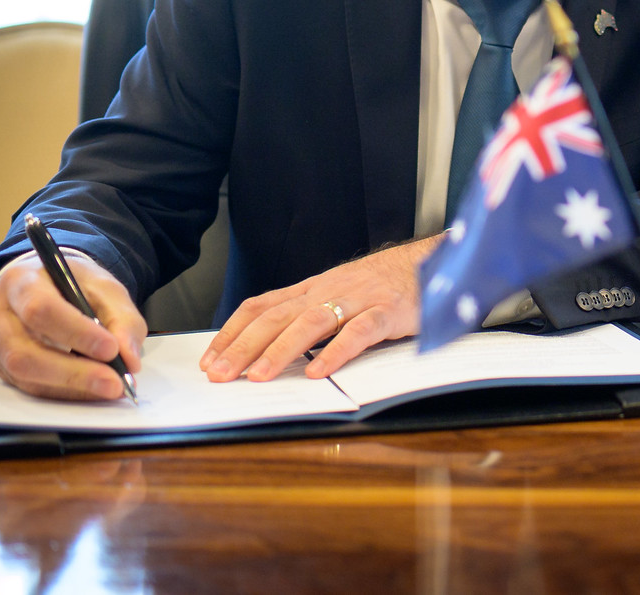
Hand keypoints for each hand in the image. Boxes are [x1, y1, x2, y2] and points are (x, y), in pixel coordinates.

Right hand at [0, 251, 146, 400]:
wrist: (46, 283)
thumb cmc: (73, 283)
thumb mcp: (105, 287)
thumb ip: (122, 319)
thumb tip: (128, 359)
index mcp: (20, 281)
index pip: (40, 310)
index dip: (76, 333)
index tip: (111, 350)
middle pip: (22, 351)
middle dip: (72, 372)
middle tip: (113, 382)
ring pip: (21, 374)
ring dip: (69, 387)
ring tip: (107, 387)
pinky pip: (25, 385)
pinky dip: (61, 391)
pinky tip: (89, 389)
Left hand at [201, 236, 439, 382]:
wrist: (430, 262)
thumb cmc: (381, 285)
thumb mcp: (336, 294)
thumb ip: (306, 315)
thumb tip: (265, 347)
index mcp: (311, 289)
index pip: (260, 306)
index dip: (231, 332)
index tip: (209, 360)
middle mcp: (327, 291)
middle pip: (277, 317)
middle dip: (243, 346)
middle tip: (219, 374)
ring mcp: (358, 300)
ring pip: (311, 323)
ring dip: (280, 350)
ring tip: (259, 376)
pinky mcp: (388, 312)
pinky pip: (359, 332)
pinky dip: (336, 351)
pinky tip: (318, 371)